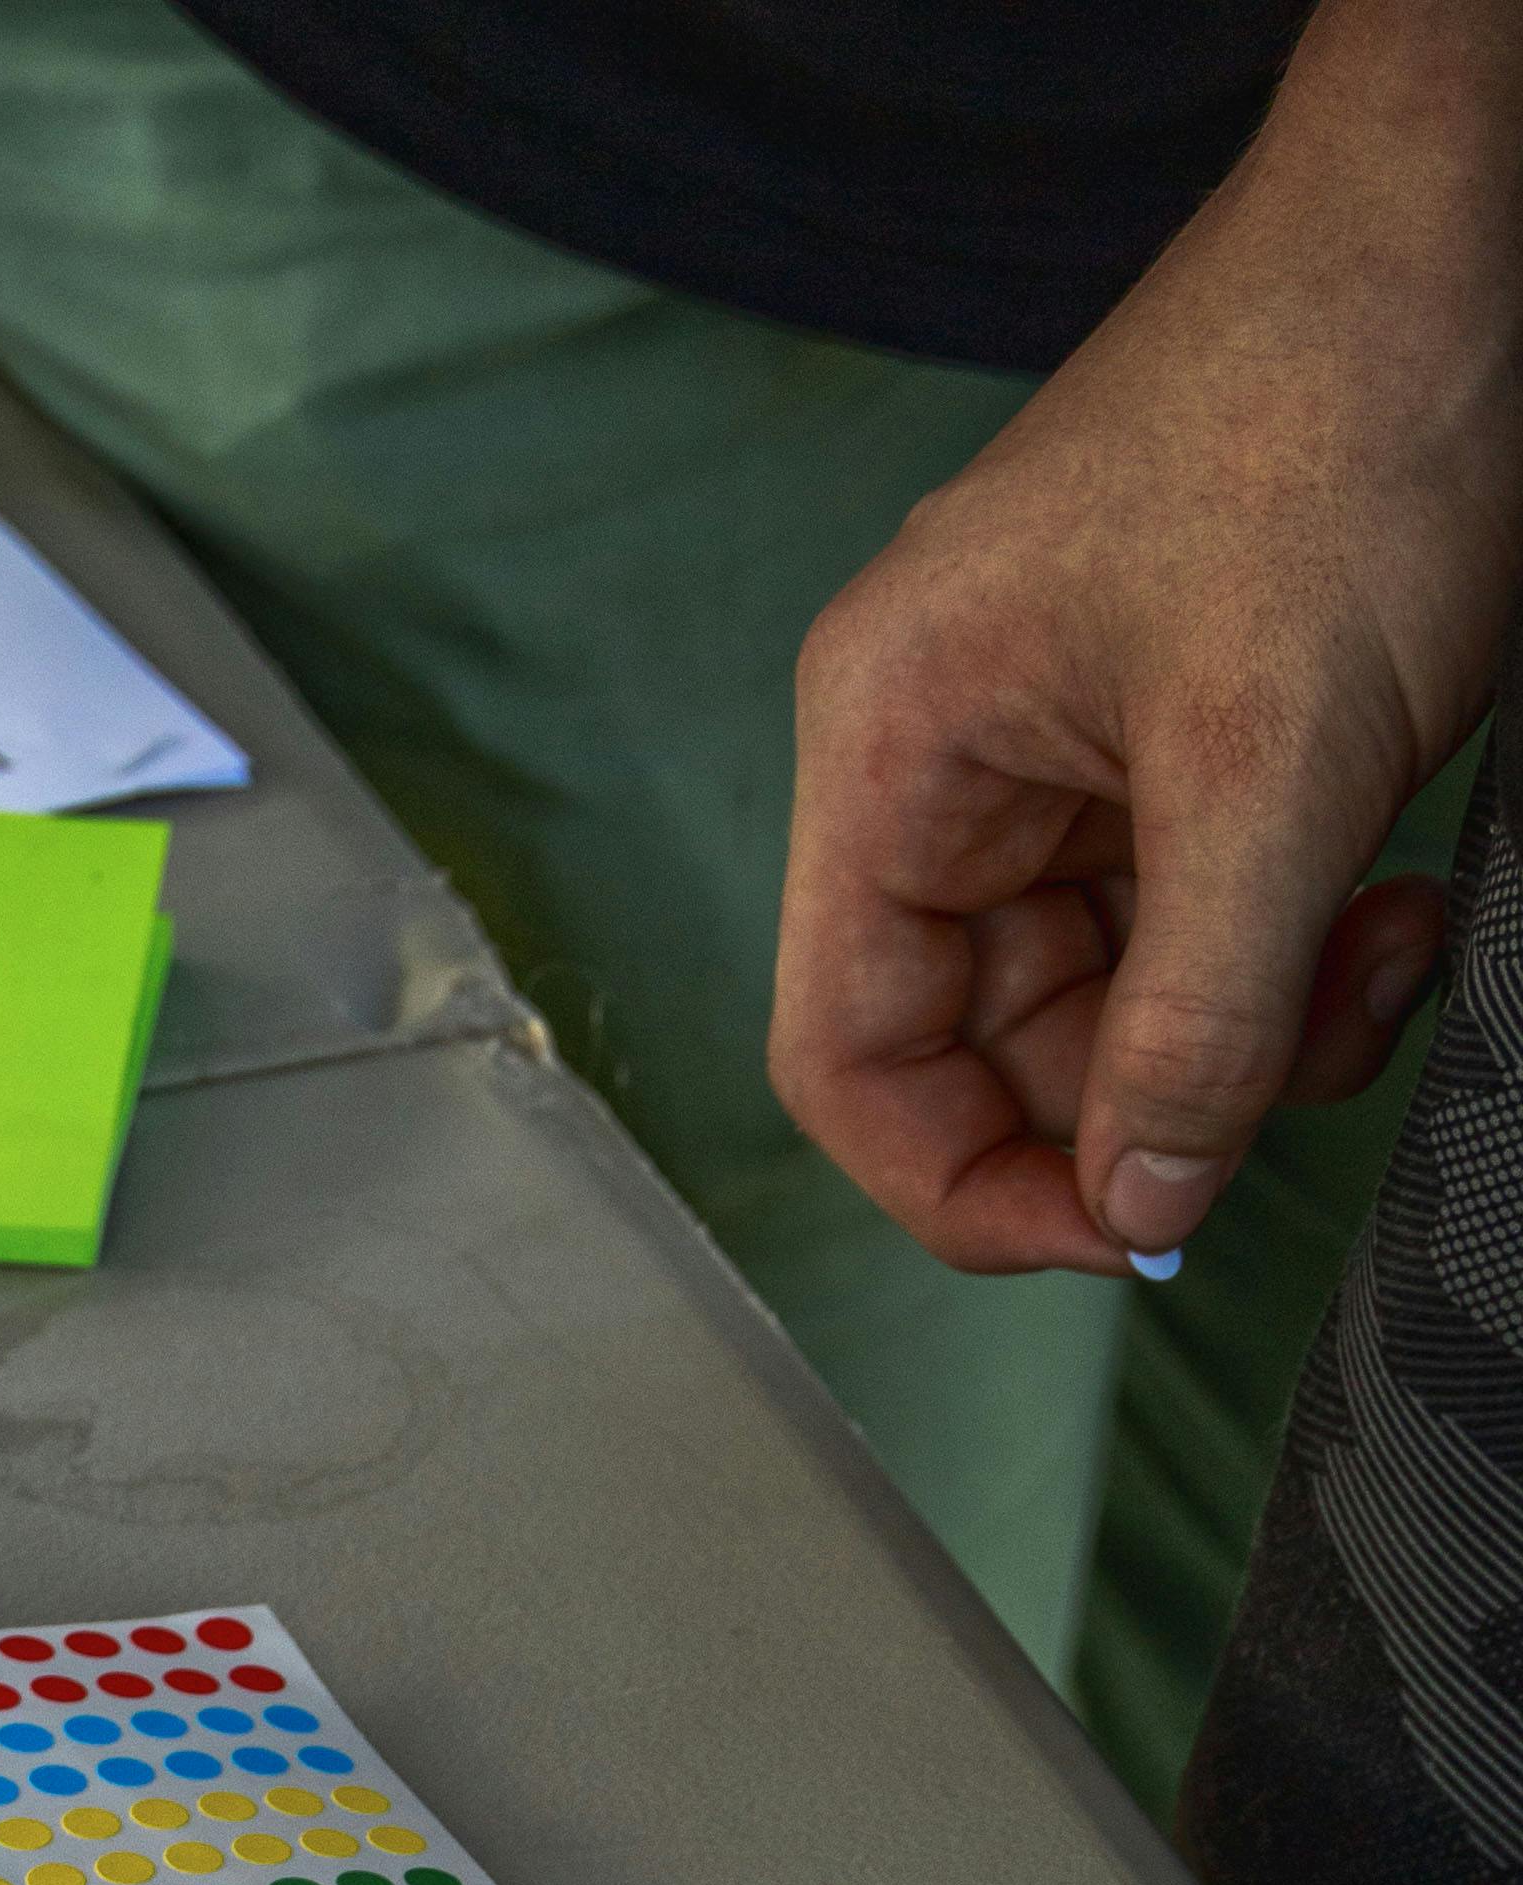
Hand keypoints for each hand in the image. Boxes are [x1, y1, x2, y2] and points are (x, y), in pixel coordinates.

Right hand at [772, 0, 1522, 1276]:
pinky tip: (1389, 901)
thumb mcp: (1273, 766)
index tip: (1115, 1231)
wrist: (1464, 224)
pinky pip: (1199, 920)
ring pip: (1119, 1000)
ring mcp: (1062, 752)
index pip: (852, 1060)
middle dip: (1164, 1091)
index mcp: (895, 750)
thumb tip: (1141, 1205)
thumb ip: (1197, 1019)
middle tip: (1304, 1061)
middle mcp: (950, 761)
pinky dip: (1298, 955)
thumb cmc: (1334, 410)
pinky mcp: (1173, 738)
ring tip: (1384, 946)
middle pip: (998, 1048)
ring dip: (1261, 1026)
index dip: (966, 1182)